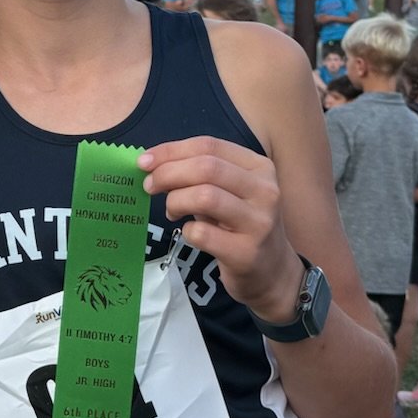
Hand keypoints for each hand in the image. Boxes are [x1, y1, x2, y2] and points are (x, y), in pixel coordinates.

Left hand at [138, 136, 298, 319]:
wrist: (273, 272)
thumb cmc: (240, 224)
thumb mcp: (229, 192)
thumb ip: (198, 174)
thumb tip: (152, 163)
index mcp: (259, 167)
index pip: (209, 146)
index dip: (172, 150)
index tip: (145, 161)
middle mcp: (265, 191)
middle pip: (206, 168)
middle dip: (168, 173)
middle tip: (149, 185)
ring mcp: (259, 223)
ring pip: (205, 196)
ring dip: (175, 201)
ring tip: (171, 211)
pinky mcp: (247, 253)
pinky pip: (203, 234)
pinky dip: (187, 231)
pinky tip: (190, 234)